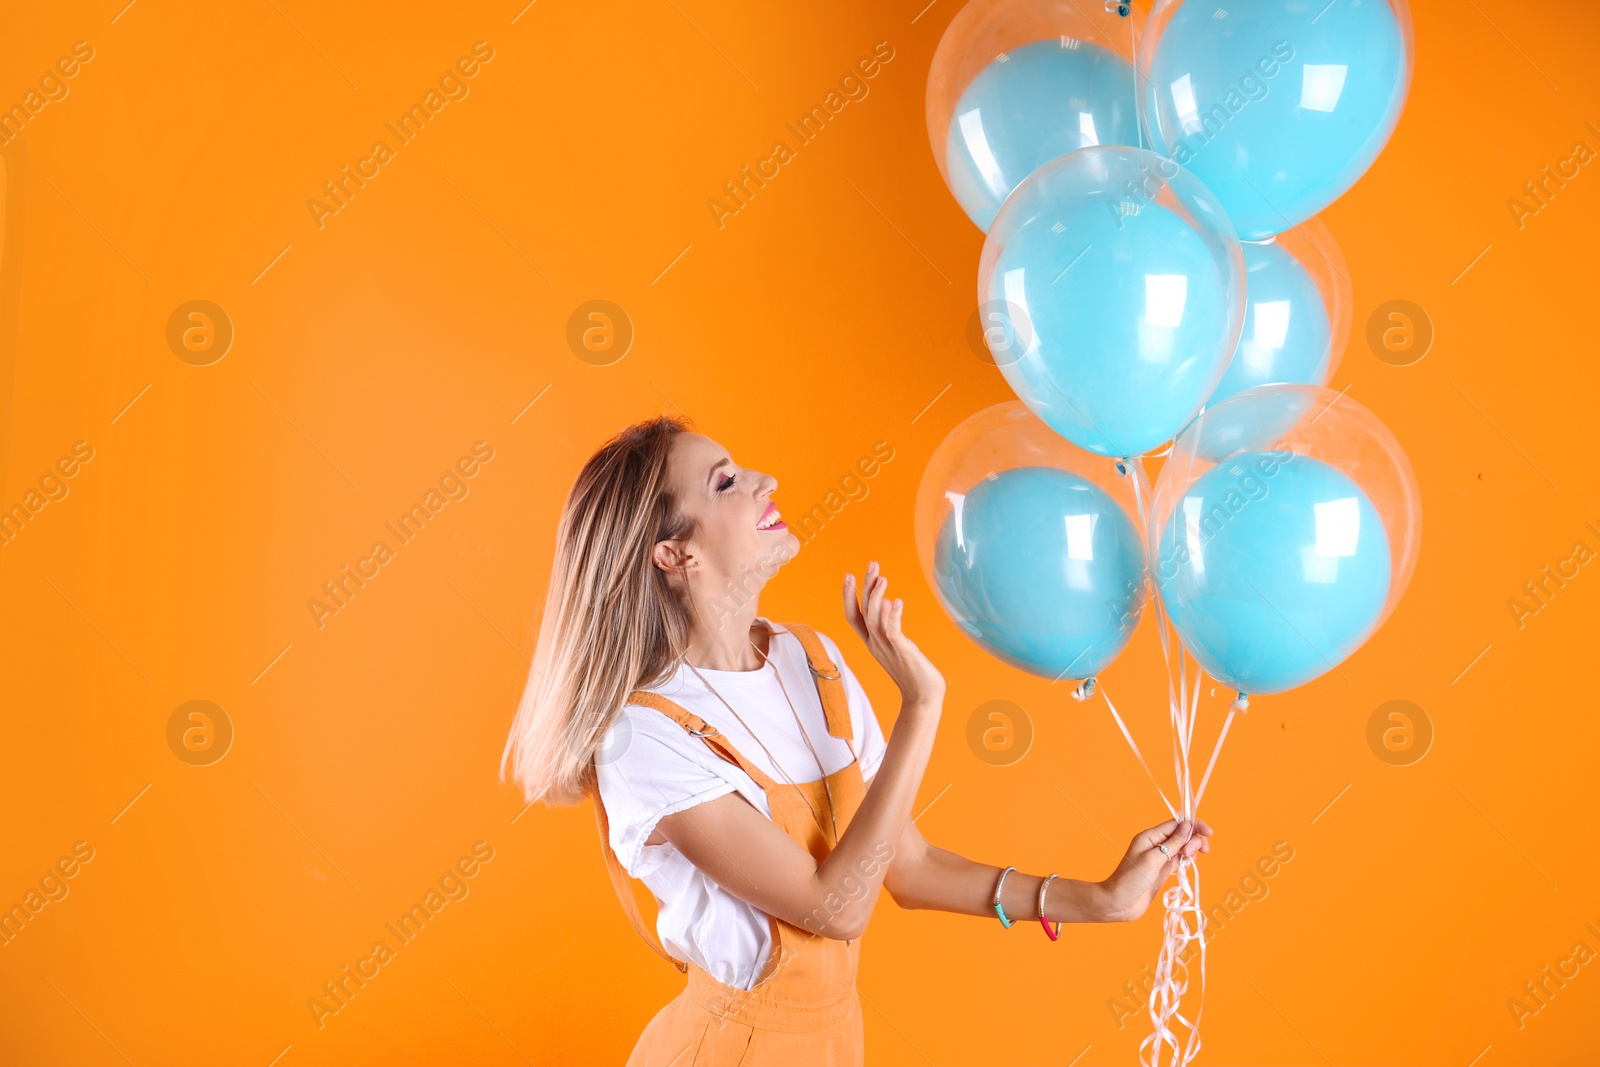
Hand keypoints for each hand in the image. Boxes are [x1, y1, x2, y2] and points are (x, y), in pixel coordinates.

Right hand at [842, 561, 944, 710]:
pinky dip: (892, 616)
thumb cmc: (914, 672)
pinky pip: (892, 632)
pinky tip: (897, 602)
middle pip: (863, 612)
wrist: (923, 697)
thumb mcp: (898, 645)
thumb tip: (890, 602)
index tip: (849, 575)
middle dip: (865, 587)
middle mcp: (875, 645)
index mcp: (872, 643)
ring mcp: (887, 649)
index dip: (849, 597)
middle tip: (872, 565)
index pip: (853, 617)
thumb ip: (891, 626)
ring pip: (874, 619)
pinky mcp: (901, 652)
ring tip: (882, 578)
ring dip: (877, 597)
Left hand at [1096, 818, 1212, 921]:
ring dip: (1192, 849)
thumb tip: (1187, 826)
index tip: (1209, 833)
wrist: (1119, 903)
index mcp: (1150, 836)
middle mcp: (1156, 844)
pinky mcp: (1163, 869)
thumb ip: (1171, 843)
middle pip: (1182, 834)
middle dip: (1193, 840)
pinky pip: (1180, 858)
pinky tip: (1188, 864)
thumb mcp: (1152, 859)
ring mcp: (1160, 857)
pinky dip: (1188, 859)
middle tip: (1190, 855)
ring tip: (1190, 859)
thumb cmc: (1131, 880)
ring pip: (1183, 846)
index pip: (1176, 824)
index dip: (1194, 825)